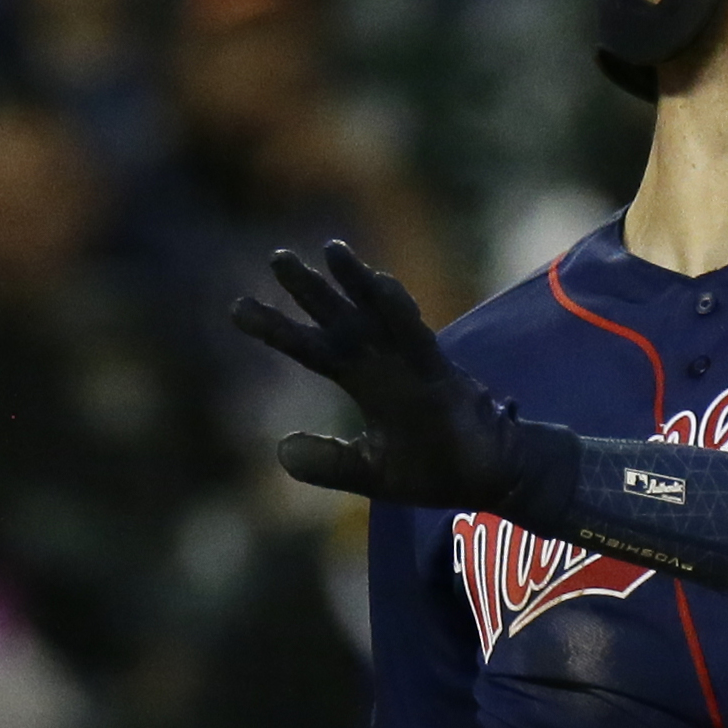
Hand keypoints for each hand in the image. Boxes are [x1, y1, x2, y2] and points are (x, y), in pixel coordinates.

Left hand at [230, 241, 572, 514]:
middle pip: (339, 318)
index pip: (311, 349)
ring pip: (378, 314)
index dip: (277, 329)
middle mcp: (384, 363)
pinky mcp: (441, 376)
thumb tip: (279, 450)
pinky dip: (398, 313)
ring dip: (356, 281)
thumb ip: (328, 463)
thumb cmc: (435, 469)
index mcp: (363, 382)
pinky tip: (380, 285)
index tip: (236, 308)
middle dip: (309, 289)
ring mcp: (413, 364)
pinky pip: (417, 339)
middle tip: (276, 256)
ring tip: (331, 248)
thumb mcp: (371, 472)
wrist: (491, 478)